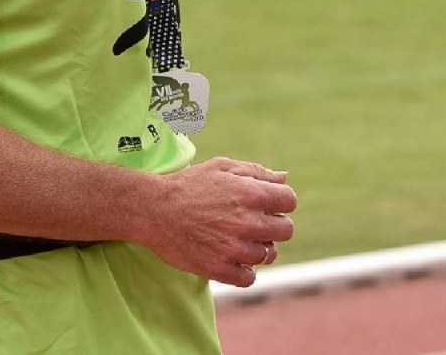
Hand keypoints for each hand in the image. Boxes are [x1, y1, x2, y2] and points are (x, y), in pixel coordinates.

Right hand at [138, 157, 297, 286]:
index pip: (290, 201)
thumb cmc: (190, 185)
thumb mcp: (223, 167)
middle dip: (275, 225)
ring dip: (259, 247)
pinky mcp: (219, 269)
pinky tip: (235, 258)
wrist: (155, 210)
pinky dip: (245, 270)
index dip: (281, 202)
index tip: (269, 205)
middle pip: (286, 230)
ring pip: (269, 255)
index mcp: (252, 193)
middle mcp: (248, 222)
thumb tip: (284, 178)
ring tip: (241, 239)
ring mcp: (234, 248)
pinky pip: (249, 277)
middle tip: (256, 223)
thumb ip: (257, 172)